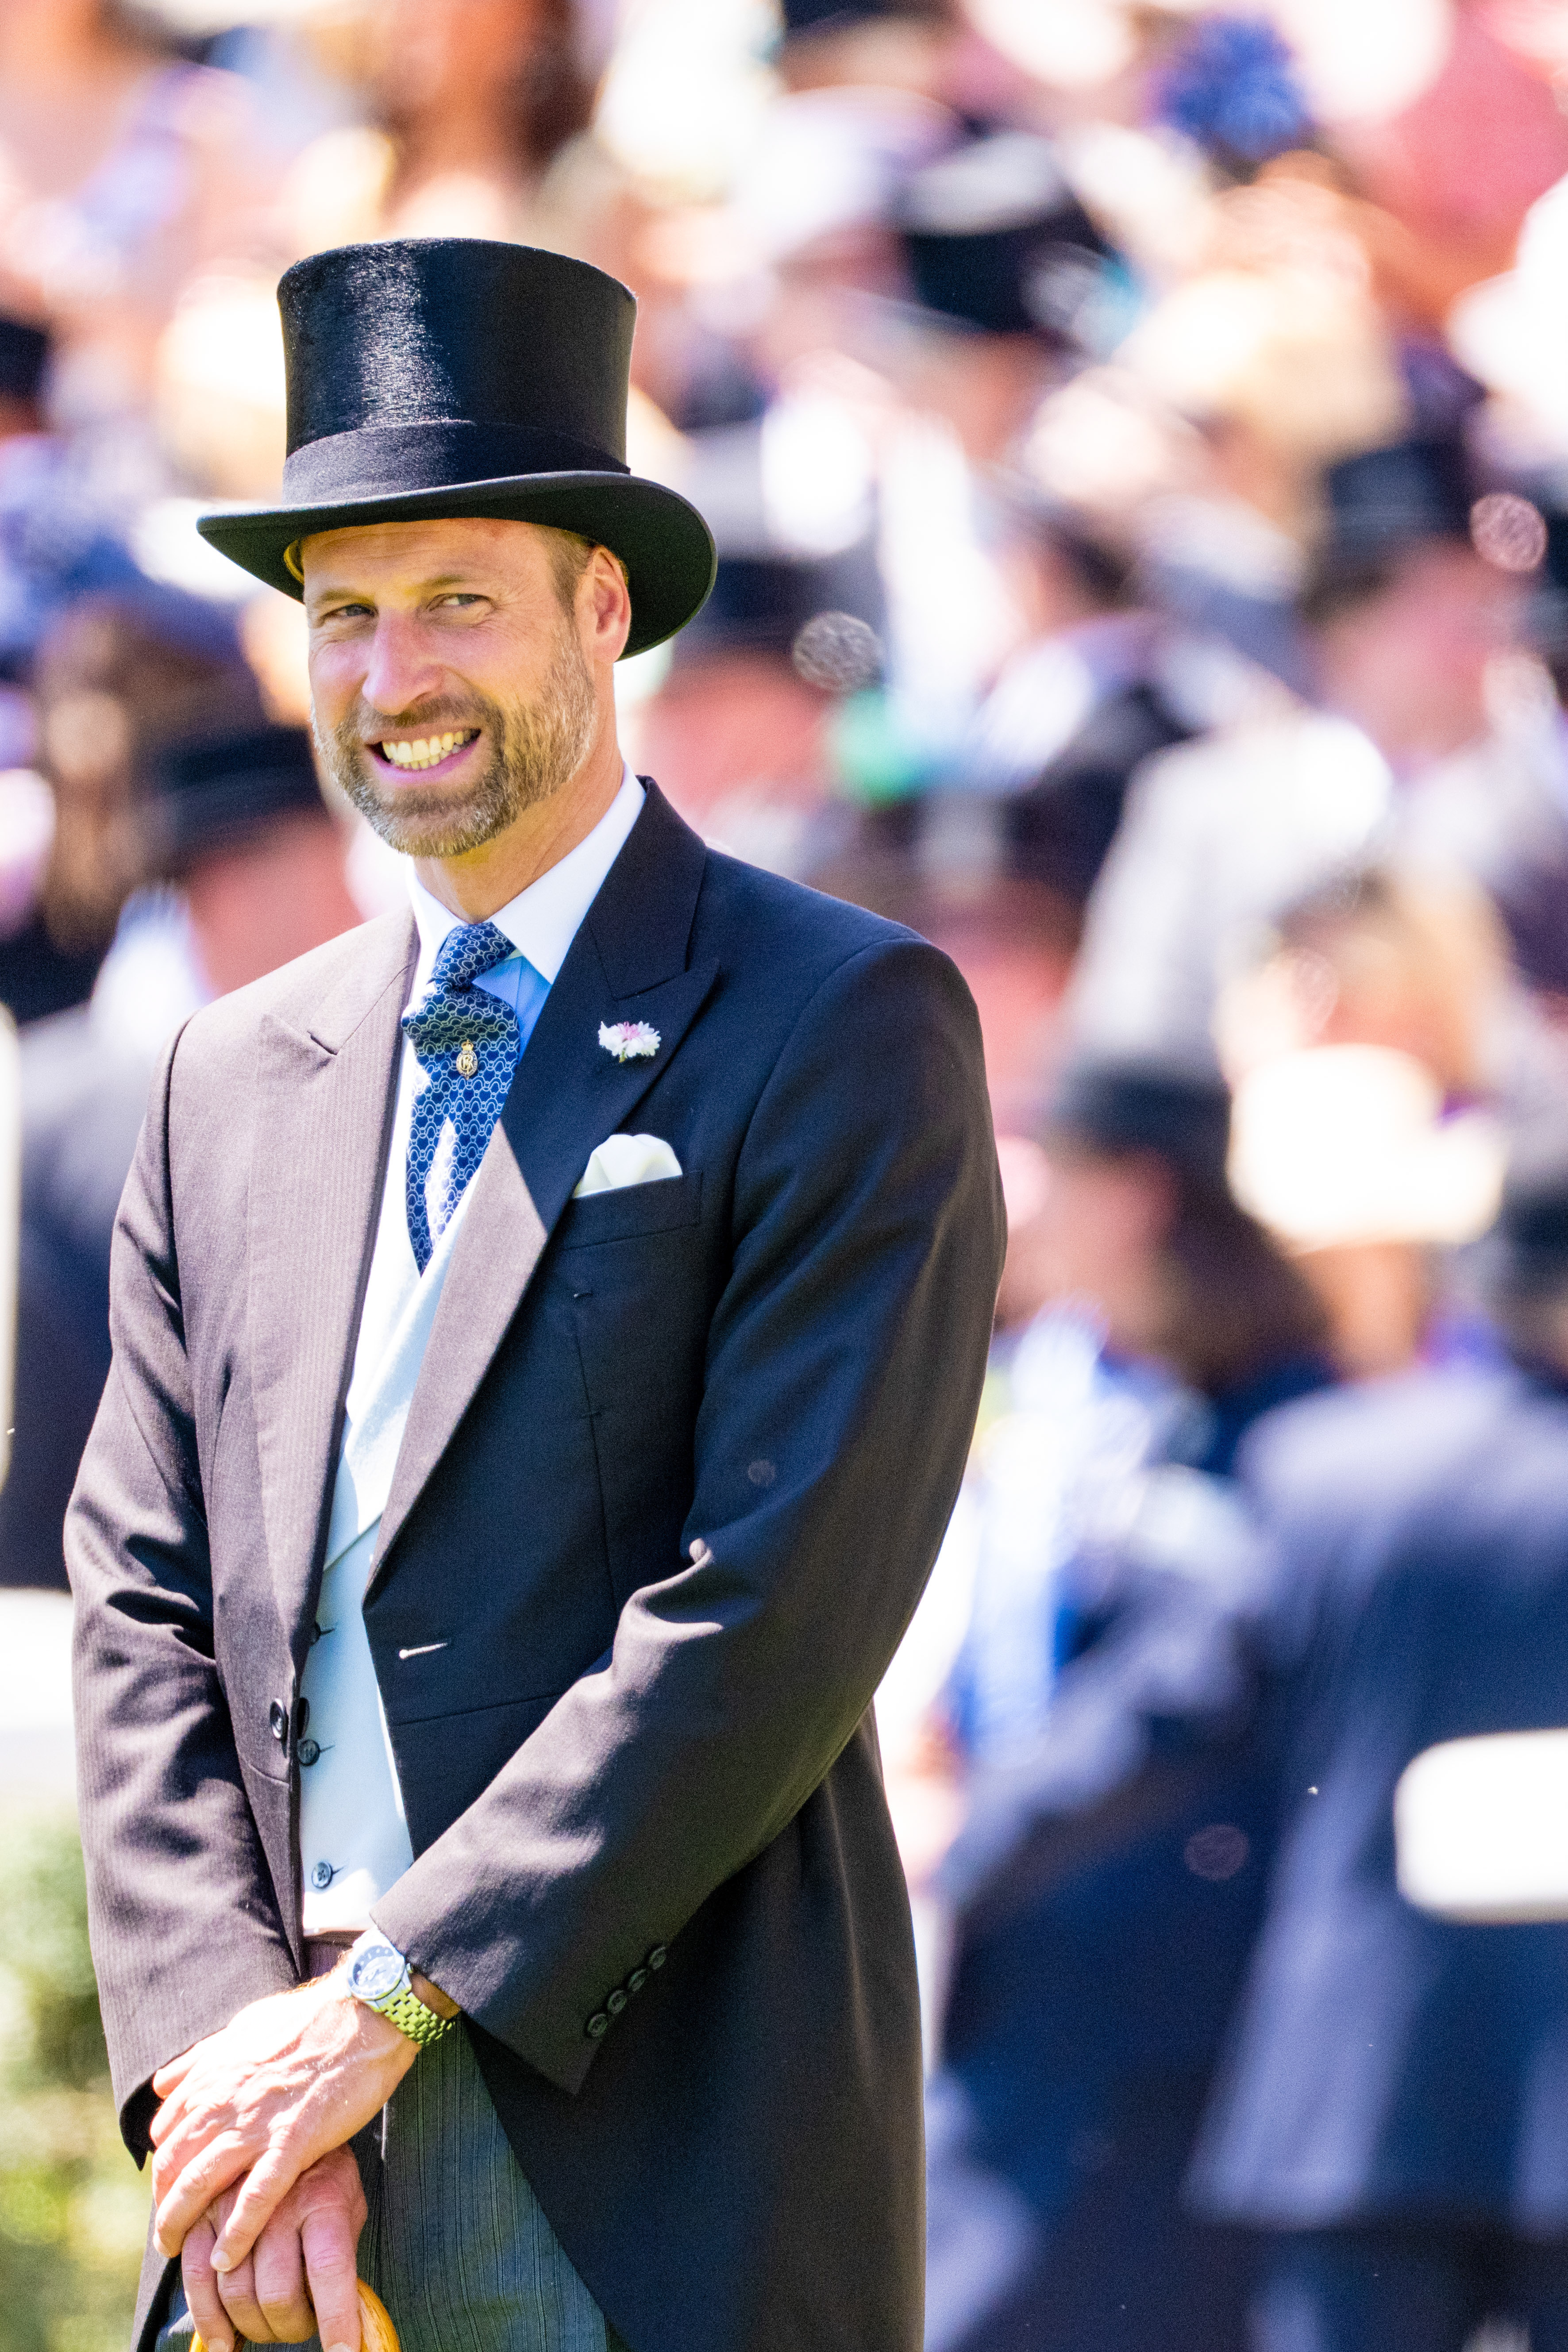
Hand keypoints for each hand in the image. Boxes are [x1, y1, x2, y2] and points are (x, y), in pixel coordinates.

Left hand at [149, 1974, 415, 2271]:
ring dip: (179, 2224)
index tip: (169, 2188)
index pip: (166, 2131)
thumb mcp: (244, 2027)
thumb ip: (202, 2059)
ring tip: (175, 2253)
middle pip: (172, 2164)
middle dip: (162, 2204)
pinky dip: (235, 2233)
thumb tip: (164, 2082)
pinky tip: (225, 2259)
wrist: (364, 2011)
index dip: (163, 2165)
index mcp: (213, 2073)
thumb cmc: (308, 2017)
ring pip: (199, 2184)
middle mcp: (224, 2099)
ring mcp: (257, 2123)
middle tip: (166, 2232)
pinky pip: (255, 2197)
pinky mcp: (294, 2141)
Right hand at [181, 2146, 367, 2351]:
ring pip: (234, 2293)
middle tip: (299, 2326)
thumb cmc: (324, 2174)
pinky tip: (220, 2339)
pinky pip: (193, 2276)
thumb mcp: (349, 2201)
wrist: (284, 2115)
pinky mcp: (202, 2211)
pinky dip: (205, 2318)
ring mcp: (235, 2205)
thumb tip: (355, 2313)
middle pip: (276, 2293)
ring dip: (251, 2329)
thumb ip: (345, 2249)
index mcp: (323, 2198)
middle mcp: (277, 2202)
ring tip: (267, 2327)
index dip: (336, 2320)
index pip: (330, 2269)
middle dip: (290, 2328)